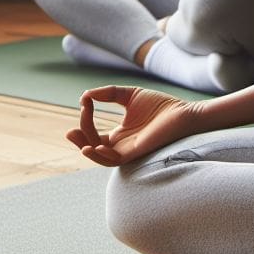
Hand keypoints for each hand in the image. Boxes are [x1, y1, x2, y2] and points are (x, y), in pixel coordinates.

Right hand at [65, 85, 202, 165]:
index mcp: (119, 133)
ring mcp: (127, 150)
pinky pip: (114, 160)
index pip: (94, 131)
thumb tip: (86, 95)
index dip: (85, 119)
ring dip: (85, 148)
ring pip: (100, 157)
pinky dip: (101, 155)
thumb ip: (109, 93)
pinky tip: (93, 145)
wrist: (183, 112)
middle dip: (79, 139)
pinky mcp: (136, 153)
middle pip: (92, 146)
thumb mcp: (129, 95)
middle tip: (70, 130)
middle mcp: (121, 144)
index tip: (85, 101)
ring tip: (75, 137)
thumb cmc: (160, 105)